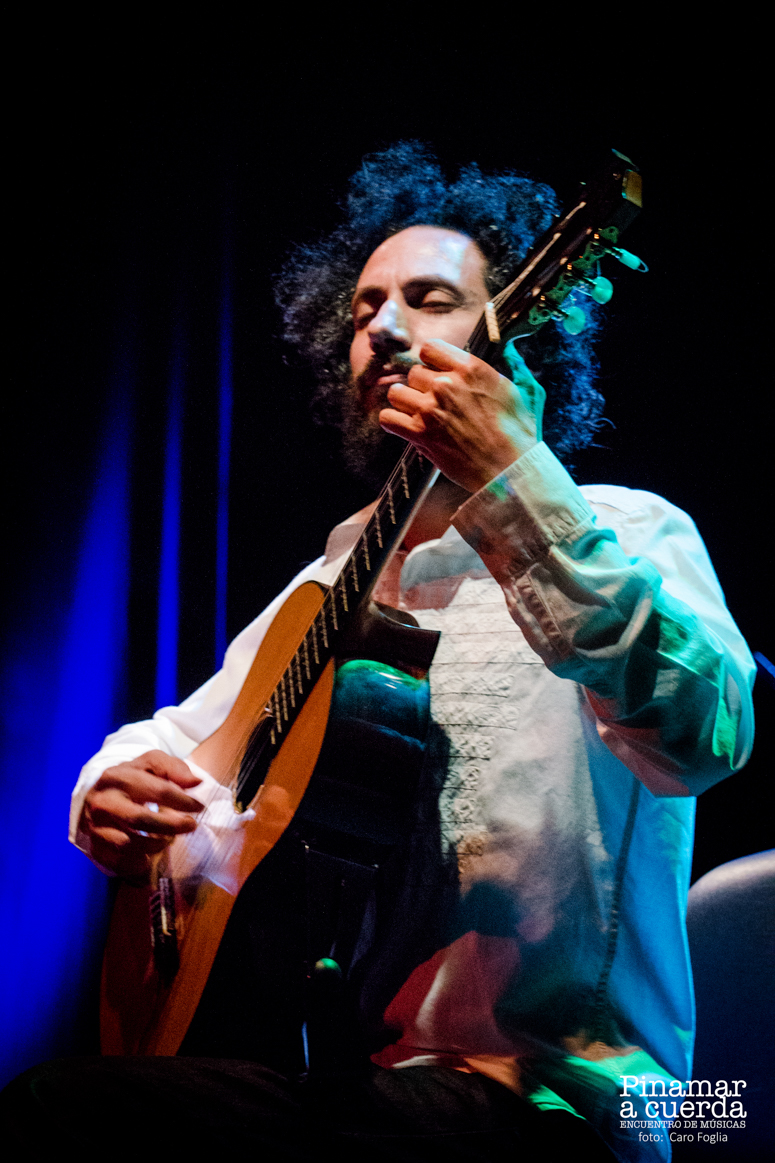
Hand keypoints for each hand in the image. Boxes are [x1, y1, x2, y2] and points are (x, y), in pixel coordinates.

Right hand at [81, 750, 202, 877]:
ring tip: (168, 838)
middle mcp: (103, 802)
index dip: (182, 801)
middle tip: (191, 826)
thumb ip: (174, 768)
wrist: (95, 795)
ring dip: (156, 845)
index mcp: (118, 777)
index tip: (199, 807)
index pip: (157, 790)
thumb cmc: (130, 778)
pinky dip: (139, 861)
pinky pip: (119, 862)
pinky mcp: (94, 847)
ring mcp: (95, 827)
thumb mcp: (151, 764)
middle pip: (140, 819)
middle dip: (171, 825)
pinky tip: (149, 854)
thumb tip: (196, 782)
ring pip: (129, 844)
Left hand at [378, 338, 544, 493]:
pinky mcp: (419, 434)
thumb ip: (514, 366)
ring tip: (418, 414)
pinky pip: (388, 418)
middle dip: (421, 386)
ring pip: (396, 393)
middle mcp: (446, 384)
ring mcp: (430, 409)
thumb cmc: (519, 434)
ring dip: (405, 403)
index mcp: (471, 368)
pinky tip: (405, 426)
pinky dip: (393, 422)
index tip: (437, 372)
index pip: (430, 348)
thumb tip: (512, 348)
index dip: (431, 361)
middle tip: (435, 402)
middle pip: (413, 372)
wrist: (509, 471)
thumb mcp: (524, 392)